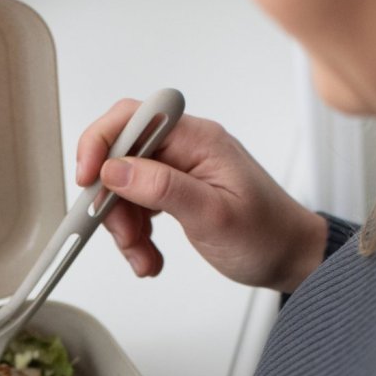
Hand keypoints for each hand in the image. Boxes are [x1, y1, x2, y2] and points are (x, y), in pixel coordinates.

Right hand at [76, 98, 327, 292]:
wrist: (289, 256)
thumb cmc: (266, 235)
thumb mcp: (213, 215)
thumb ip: (162, 188)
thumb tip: (115, 169)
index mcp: (197, 139)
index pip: (132, 118)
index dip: (100, 144)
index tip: (87, 180)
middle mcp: (185, 148)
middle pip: (120, 158)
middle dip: (112, 202)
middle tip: (125, 236)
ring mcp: (178, 169)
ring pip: (124, 188)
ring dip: (124, 226)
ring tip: (143, 256)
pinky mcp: (173, 191)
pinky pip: (137, 205)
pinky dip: (135, 234)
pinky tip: (148, 254)